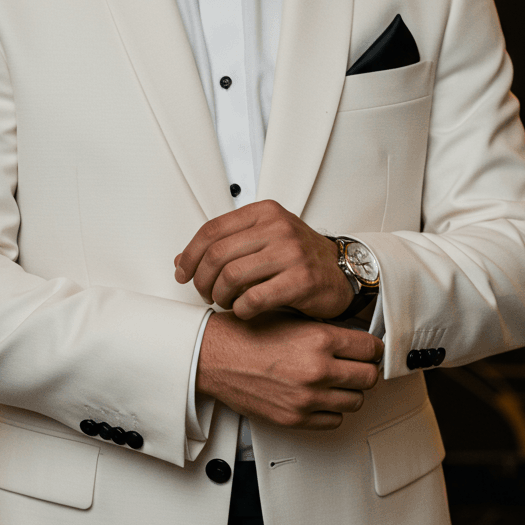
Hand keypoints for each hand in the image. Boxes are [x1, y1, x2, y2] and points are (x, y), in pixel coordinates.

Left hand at [175, 200, 353, 320]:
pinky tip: (244, 310)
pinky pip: (254, 298)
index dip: (190, 256)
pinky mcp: (301, 280)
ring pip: (232, 276)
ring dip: (220, 296)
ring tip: (225, 302)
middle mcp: (277, 228)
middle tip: (205, 293)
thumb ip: (225, 245)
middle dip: (202, 280)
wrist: (341, 272)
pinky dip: (241, 309)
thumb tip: (182, 260)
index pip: (211, 230)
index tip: (183, 274)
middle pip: (217, 255)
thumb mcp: (262, 240)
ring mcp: (291, 253)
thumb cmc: (299, 258)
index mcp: (263, 213)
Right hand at [197, 311, 382, 430]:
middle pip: (369, 378)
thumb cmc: (245, 336)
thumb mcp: (291, 319)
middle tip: (357, 367)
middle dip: (366, 371)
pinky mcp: (295, 418)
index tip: (369, 351)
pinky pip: (334, 420)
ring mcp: (307, 397)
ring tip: (337, 383)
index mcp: (319, 339)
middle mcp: (317, 369)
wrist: (213, 357)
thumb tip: (352, 343)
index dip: (372, 349)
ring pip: (355, 401)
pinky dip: (332, 410)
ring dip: (350, 392)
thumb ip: (325, 331)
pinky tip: (321, 398)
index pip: (371, 349)